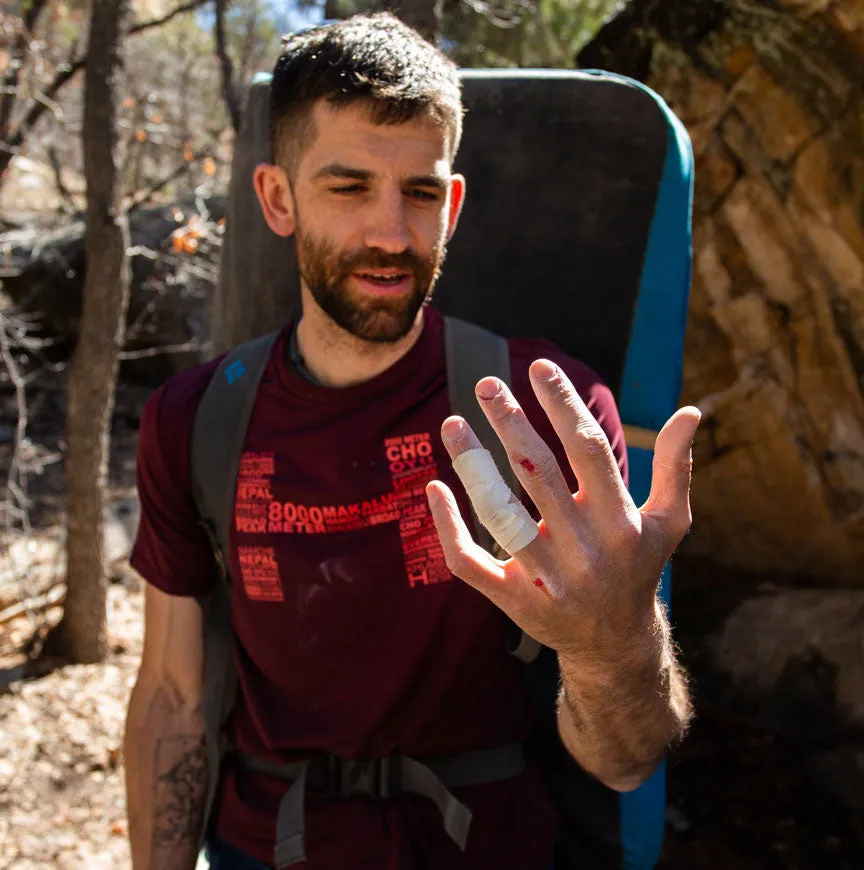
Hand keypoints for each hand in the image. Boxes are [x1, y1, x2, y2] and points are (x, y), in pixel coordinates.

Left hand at [426, 359, 700, 664]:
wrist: (613, 644)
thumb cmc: (638, 568)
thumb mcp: (668, 521)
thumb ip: (676, 466)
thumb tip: (690, 411)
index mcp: (620, 521)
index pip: (588, 449)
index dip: (563, 404)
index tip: (539, 367)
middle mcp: (583, 548)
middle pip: (539, 474)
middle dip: (511, 423)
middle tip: (486, 384)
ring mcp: (546, 577)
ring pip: (499, 515)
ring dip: (473, 466)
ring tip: (452, 423)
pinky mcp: (513, 600)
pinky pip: (471, 562)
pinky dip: (448, 526)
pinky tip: (434, 487)